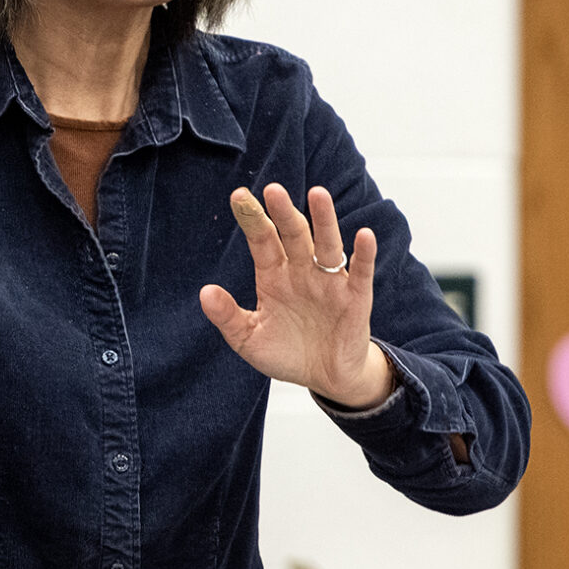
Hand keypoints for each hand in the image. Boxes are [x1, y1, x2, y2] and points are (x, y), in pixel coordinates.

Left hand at [200, 184, 393, 406]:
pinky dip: (363, 254)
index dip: (252, 219)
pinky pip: (360, 271)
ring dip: (324, 220)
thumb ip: (228, 317)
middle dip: (283, 213)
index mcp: (274, 276)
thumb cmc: (287, 353)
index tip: (239, 196)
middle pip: (293, 235)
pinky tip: (363, 235)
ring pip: (326, 245)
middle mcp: (301, 271)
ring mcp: (330, 281)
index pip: (262, 241)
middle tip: (273, 190)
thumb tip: (205, 293)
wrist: (325, 378)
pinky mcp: (356, 297)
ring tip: (317, 194)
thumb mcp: (249, 340)